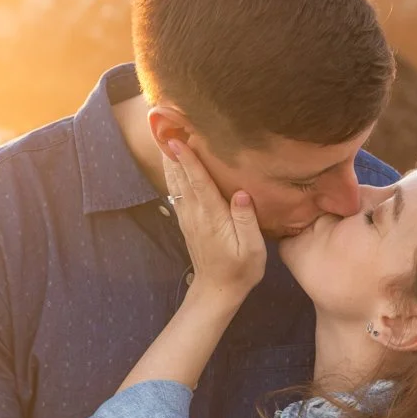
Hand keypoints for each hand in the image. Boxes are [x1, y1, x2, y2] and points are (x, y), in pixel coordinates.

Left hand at [163, 141, 266, 303]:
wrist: (217, 291)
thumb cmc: (241, 270)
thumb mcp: (253, 249)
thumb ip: (247, 221)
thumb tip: (242, 193)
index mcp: (213, 216)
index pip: (198, 182)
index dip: (188, 160)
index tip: (178, 139)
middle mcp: (196, 214)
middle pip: (181, 178)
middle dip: (173, 152)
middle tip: (165, 126)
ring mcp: (189, 218)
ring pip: (175, 184)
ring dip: (170, 161)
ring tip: (163, 137)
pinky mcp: (187, 222)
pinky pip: (176, 193)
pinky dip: (172, 175)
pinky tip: (171, 165)